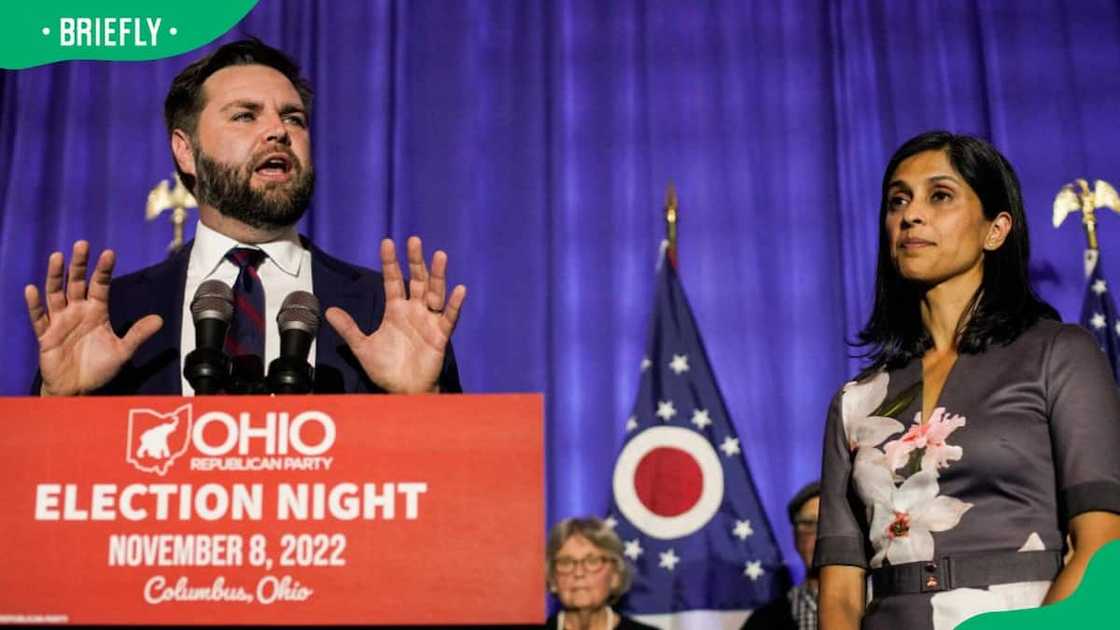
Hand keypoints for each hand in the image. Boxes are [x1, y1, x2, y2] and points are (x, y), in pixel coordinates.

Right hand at [25, 241, 162, 395]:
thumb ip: (138, 334)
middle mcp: (77, 312)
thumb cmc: (99, 368)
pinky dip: (34, 305)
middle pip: (76, 283)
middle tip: (82, 244)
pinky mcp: (46, 335)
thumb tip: (159, 319)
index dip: (103, 270)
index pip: (100, 285)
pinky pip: (39, 318)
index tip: (109, 253)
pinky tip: (32, 289)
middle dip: (78, 265)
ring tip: (57, 257)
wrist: (78, 390)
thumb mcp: (123, 351)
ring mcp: (60, 322)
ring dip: (55, 276)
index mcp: (96, 312)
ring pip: (56, 294)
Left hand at [325, 236, 465, 393]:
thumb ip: (349, 328)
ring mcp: (429, 321)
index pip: (393, 280)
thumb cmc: (386, 369)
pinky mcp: (440, 335)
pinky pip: (449, 317)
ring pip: (435, 293)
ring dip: (438, 275)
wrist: (403, 390)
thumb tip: (328, 310)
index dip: (390, 263)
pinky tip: (459, 290)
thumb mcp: (363, 347)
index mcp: (396, 310)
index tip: (387, 243)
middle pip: (417, 280)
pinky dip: (455, 304)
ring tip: (440, 255)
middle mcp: (414, 311)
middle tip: (413, 240)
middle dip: (415, 261)